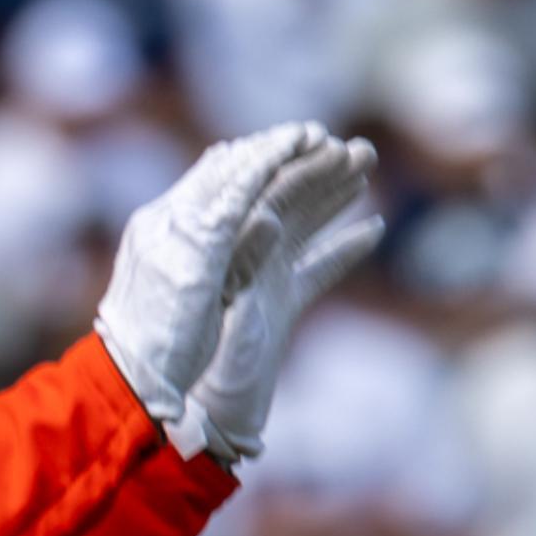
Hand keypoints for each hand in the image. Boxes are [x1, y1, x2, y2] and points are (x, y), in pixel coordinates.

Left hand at [95, 122, 336, 450]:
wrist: (162, 399)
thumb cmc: (165, 345)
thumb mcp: (197, 292)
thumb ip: (234, 255)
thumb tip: (266, 215)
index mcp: (202, 233)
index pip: (247, 181)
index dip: (281, 156)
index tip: (317, 136)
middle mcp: (230, 248)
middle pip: (281, 195)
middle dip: (319, 168)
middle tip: (361, 148)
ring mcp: (256, 277)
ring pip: (302, 224)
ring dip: (336, 195)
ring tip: (367, 166)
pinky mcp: (275, 309)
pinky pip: (315, 270)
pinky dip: (343, 249)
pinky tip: (373, 229)